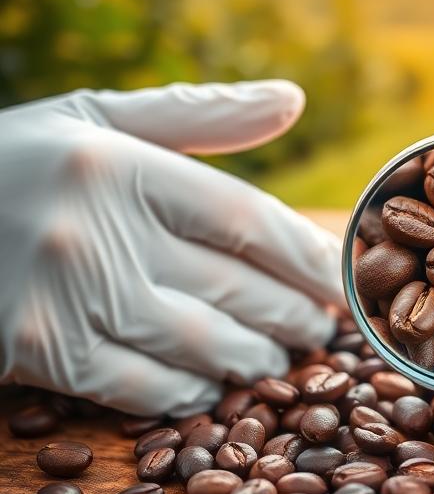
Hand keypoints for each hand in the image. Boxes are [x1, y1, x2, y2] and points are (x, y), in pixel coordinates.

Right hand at [0, 82, 342, 415]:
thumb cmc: (14, 161)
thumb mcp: (97, 118)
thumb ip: (198, 113)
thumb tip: (294, 100)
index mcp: (120, 164)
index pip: (246, 219)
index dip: (306, 256)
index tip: (341, 277)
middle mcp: (97, 230)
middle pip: (234, 287)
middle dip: (293, 314)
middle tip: (323, 327)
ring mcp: (64, 296)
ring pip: (198, 345)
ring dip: (255, 360)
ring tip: (283, 359)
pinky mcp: (35, 351)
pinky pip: (139, 387)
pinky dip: (188, 393)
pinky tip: (214, 388)